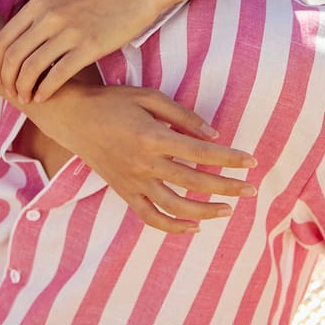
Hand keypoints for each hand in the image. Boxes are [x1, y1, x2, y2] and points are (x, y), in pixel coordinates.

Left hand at [0, 0, 167, 102]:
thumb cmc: (94, 1)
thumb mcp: (58, 1)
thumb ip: (36, 19)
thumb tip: (16, 46)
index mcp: (37, 5)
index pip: (3, 40)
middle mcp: (48, 17)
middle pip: (13, 56)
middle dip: (7, 81)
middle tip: (10, 94)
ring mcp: (69, 31)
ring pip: (32, 68)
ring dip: (24, 88)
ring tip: (26, 98)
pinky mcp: (89, 46)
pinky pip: (58, 74)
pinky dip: (45, 90)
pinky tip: (43, 97)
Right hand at [32, 79, 256, 235]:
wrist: (72, 117)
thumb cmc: (113, 101)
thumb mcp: (149, 96)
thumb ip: (183, 116)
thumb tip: (213, 136)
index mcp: (153, 137)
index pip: (201, 153)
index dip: (230, 159)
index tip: (252, 162)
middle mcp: (144, 164)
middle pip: (194, 182)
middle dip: (228, 187)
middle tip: (252, 189)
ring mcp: (133, 182)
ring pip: (175, 207)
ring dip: (205, 212)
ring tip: (228, 210)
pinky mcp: (124, 192)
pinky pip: (150, 217)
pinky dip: (173, 227)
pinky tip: (194, 227)